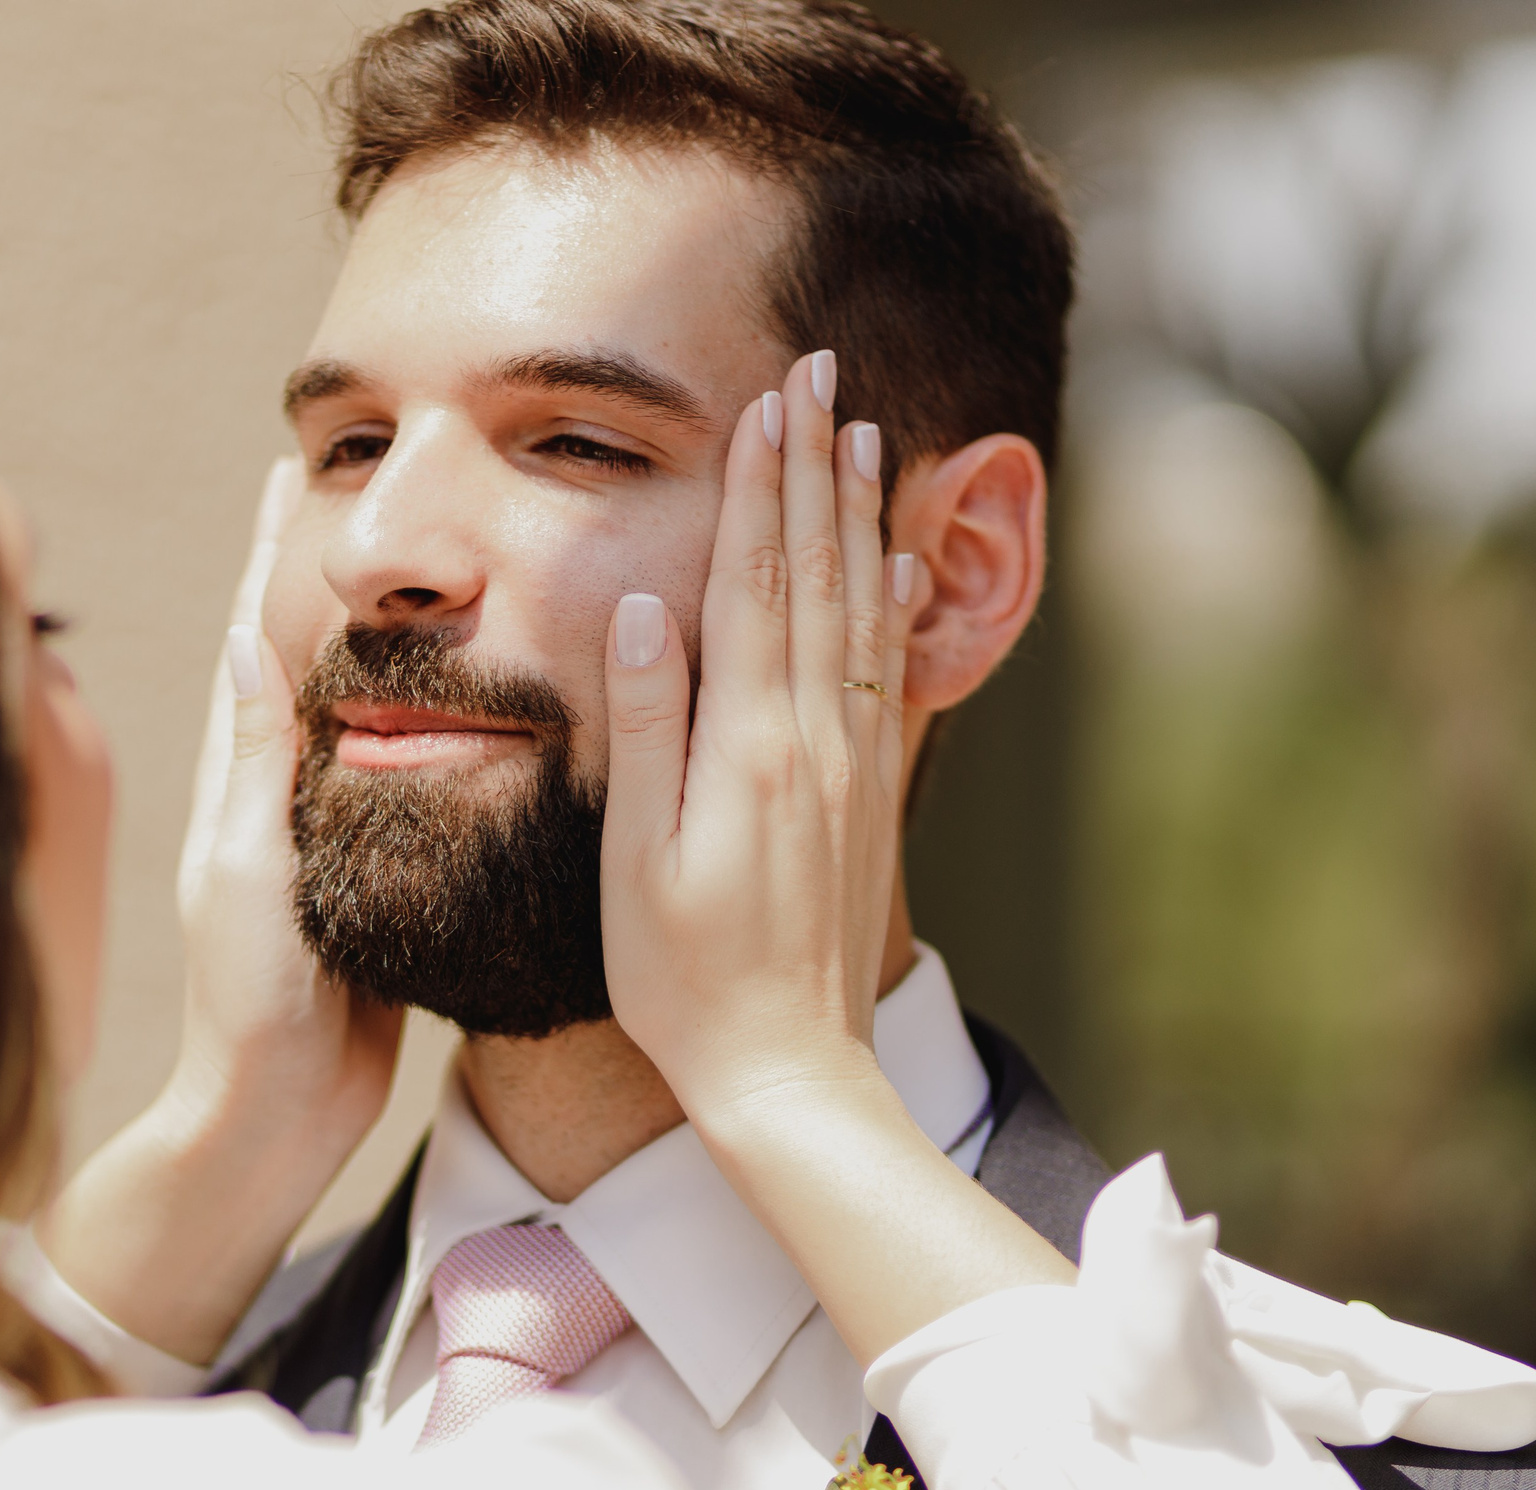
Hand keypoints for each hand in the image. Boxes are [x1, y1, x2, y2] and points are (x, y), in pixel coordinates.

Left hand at [33, 461, 400, 1367]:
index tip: (286, 471)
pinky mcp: (371, 886)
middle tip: (359, 495)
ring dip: (390, 645)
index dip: (269, 556)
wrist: (275, 1114)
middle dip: (331, 576)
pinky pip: (406, 791)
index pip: (257, 642)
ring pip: (367, 719)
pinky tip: (468, 708)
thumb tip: (248, 628)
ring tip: (424, 572)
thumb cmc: (250, 1001)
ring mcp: (327, 842)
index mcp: (243, 783)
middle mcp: (280, 801)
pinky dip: (433, 737)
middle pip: (312, 662)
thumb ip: (256, 760)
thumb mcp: (245, 867)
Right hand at [599, 349, 907, 1130]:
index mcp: (751, 745)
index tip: (767, 398)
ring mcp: (853, 765)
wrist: (791, 1072)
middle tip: (820, 372)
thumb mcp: (635, 859)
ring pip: (860, 609)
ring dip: (857, 515)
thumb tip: (644, 607)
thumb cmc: (685, 977)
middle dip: (815, 466)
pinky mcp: (870, 796)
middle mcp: (817, 739)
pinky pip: (888, 673)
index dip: (759, 484)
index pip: (753, 582)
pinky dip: (894, 604)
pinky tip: (900, 563)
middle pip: (816, 573)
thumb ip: (648, 727)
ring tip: (864, 433)